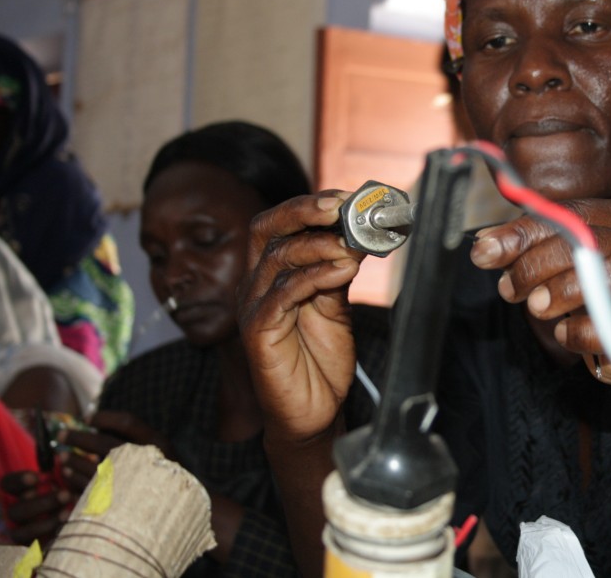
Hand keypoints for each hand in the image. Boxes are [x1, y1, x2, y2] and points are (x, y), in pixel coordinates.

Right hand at [0, 471, 71, 544]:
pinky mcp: (29, 547)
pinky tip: (66, 530)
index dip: (19, 481)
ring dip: (46, 523)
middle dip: (41, 503)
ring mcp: (18, 531)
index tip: (37, 478)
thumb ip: (68, 469)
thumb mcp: (65, 477)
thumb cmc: (67, 489)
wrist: (66, 520)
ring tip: (68, 514)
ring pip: (22, 532)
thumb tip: (86, 458)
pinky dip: (50, 539)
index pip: (8, 484)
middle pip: (17, 511)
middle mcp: (12, 512)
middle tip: (64, 494)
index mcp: (14, 492)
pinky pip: (34, 547)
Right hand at [238, 191, 367, 443]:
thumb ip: (337, 273)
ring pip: (277, 259)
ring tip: (353, 245)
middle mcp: (255, 286)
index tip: (345, 196)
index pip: (278, 224)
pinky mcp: (259, 334)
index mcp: (271, 274)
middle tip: (341, 205)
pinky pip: (283, 295)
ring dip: (319, 245)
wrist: (312, 414)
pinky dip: (314, 277)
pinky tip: (342, 271)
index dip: (307, 205)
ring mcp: (253, 309)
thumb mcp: (335, 306)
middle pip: (266, 230)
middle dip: (304, 211)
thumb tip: (357, 236)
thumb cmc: (319, 360)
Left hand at [469, 198, 610, 374]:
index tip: (485, 251)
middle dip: (539, 263)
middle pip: (594, 239)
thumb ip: (527, 251)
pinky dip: (587, 332)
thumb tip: (485, 245)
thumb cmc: (598, 297)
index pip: (574, 212)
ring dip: (566, 290)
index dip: (525, 231)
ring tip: (536, 306)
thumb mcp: (562, 268)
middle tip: (508, 288)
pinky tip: (565, 334)